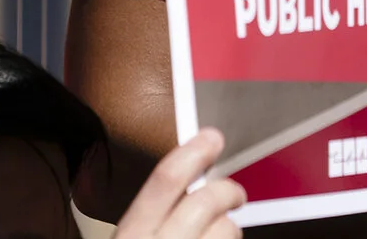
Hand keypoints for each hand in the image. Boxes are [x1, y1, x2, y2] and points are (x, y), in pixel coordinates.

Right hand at [113, 130, 245, 238]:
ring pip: (227, 228)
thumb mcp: (131, 238)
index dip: (193, 152)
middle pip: (206, 201)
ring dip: (230, 226)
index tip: (211, 137)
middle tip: (235, 193)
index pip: (166, 178)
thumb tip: (186, 178)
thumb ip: (150, 214)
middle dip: (228, 190)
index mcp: (133, 233)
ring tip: (220, 232)